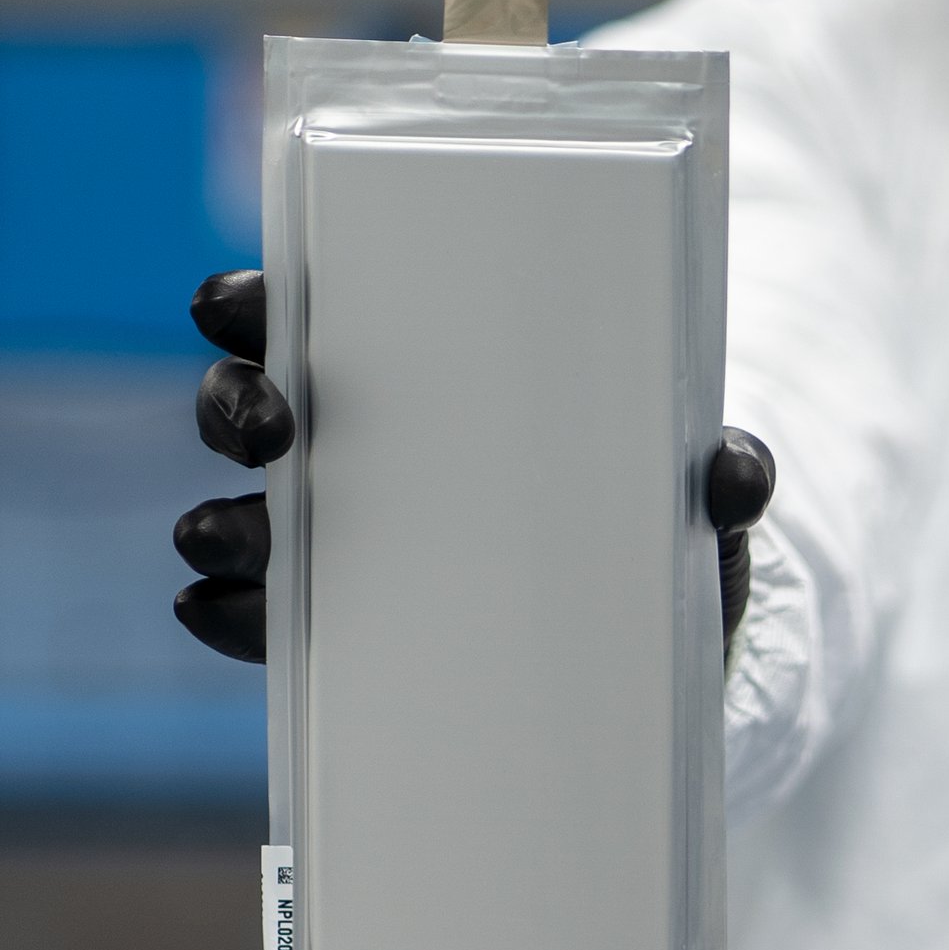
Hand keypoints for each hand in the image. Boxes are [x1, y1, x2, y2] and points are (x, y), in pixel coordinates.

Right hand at [166, 268, 777, 663]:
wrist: (665, 650)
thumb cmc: (666, 531)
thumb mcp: (702, 497)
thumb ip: (728, 472)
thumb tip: (733, 471)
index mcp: (423, 381)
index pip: (313, 316)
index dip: (254, 299)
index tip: (238, 303)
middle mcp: (358, 450)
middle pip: (248, 403)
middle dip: (231, 402)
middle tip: (270, 424)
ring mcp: (340, 543)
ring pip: (238, 512)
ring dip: (215, 521)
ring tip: (225, 538)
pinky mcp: (340, 633)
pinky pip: (258, 619)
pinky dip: (227, 615)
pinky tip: (217, 612)